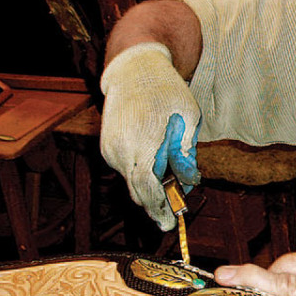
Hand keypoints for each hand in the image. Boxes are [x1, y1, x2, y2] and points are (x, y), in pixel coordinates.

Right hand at [100, 43, 200, 229]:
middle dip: (157, 203)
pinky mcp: (107, 148)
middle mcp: (120, 149)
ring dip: (151, 184)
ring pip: (133, 181)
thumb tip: (189, 183)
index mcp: (142, 141)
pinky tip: (155, 157)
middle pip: (138, 190)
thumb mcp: (188, 118)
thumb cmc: (166, 91)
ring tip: (171, 168)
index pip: (148, 186)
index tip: (170, 224)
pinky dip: (141, 172)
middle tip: (173, 212)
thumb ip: (186, 153)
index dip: (159, 208)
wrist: (133, 70)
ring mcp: (110, 149)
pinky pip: (126, 170)